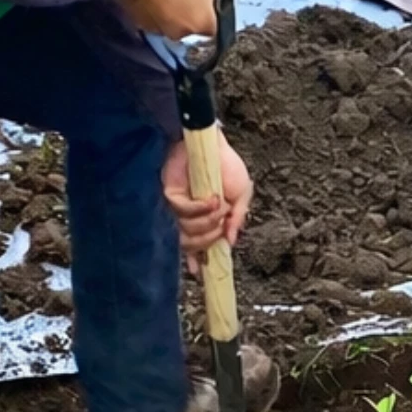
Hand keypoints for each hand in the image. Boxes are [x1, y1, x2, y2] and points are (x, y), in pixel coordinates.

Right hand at [118, 0, 243, 39]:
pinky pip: (156, 17)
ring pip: (174, 20)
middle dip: (195, 7)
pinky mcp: (140, 24)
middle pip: (195, 22)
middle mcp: (182, 34)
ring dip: (176, 8)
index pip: (218, 23)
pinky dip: (158, 8)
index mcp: (204, 23)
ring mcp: (159, 31)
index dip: (216, 8)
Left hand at [163, 135, 252, 273]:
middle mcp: (188, 216)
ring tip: (219, 206)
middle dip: (210, 239)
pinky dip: (200, 210)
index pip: (196, 246)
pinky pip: (183, 213)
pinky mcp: (170, 195)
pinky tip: (211, 200)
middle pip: (192, 245)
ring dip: (207, 223)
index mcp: (203, 218)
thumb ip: (238, 218)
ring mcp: (177, 207)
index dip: (198, 260)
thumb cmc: (224, 163)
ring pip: (187, 233)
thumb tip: (231, 241)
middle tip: (222, 224)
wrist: (212, 142)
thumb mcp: (242, 193)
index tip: (203, 270)